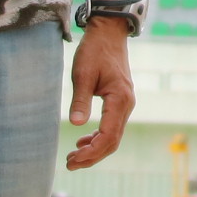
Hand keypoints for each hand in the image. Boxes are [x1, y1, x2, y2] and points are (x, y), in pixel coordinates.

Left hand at [64, 23, 135, 167]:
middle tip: (70, 163)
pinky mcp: (120, 101)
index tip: (72, 159)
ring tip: (74, 156)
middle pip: (112, 141)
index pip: (108, 136)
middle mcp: (126, 105)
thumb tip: (77, 125)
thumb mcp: (83, 73)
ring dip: (95, 149)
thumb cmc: (95, 50)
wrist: (109, 32)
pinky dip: (98, 138)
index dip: (91, 152)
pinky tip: (83, 140)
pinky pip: (112, 127)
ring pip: (113, 136)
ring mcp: (125, 104)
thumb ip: (80, 100)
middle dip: (92, 156)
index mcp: (119, 99)